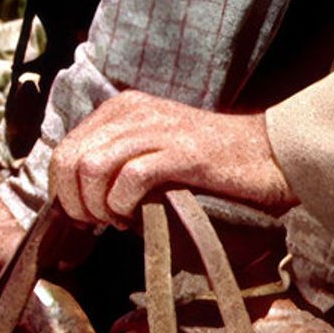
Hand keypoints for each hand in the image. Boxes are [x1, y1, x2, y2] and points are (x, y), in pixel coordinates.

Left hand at [48, 91, 294, 228]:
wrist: (271, 153)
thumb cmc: (213, 162)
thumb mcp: (154, 148)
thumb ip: (118, 160)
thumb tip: (81, 199)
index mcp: (122, 109)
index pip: (65, 149)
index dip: (63, 191)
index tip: (82, 217)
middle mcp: (133, 112)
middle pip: (71, 159)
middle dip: (74, 201)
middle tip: (97, 223)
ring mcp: (157, 130)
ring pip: (92, 167)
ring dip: (96, 204)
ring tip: (115, 220)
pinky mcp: (181, 153)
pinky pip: (129, 179)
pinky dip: (122, 205)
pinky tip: (134, 216)